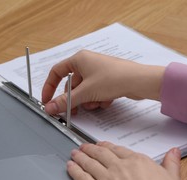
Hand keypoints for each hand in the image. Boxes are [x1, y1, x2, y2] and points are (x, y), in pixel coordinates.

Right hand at [42, 50, 164, 114]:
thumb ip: (65, 102)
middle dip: (73, 100)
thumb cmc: (113, 78)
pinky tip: (106, 101)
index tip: (47, 101)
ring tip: (94, 104)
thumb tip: (49, 108)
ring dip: (87, 101)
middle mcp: (87, 63)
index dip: (49, 87)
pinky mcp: (107, 81)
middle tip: (71, 113)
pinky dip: (98, 100)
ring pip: (84, 91)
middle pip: (71, 85)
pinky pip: (95, 93)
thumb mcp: (85, 92)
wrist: (139, 81)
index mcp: (79, 59)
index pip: (56, 72)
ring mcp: (98, 72)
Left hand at [67, 141, 184, 179]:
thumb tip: (174, 152)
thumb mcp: (173, 179)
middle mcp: (120, 166)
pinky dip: (74, 170)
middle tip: (84, 146)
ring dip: (80, 156)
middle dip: (91, 149)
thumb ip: (171, 163)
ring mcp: (107, 178)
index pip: (118, 150)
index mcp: (137, 161)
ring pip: (89, 163)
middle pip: (101, 154)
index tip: (102, 146)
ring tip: (74, 153)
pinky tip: (70, 166)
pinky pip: (82, 178)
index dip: (108, 147)